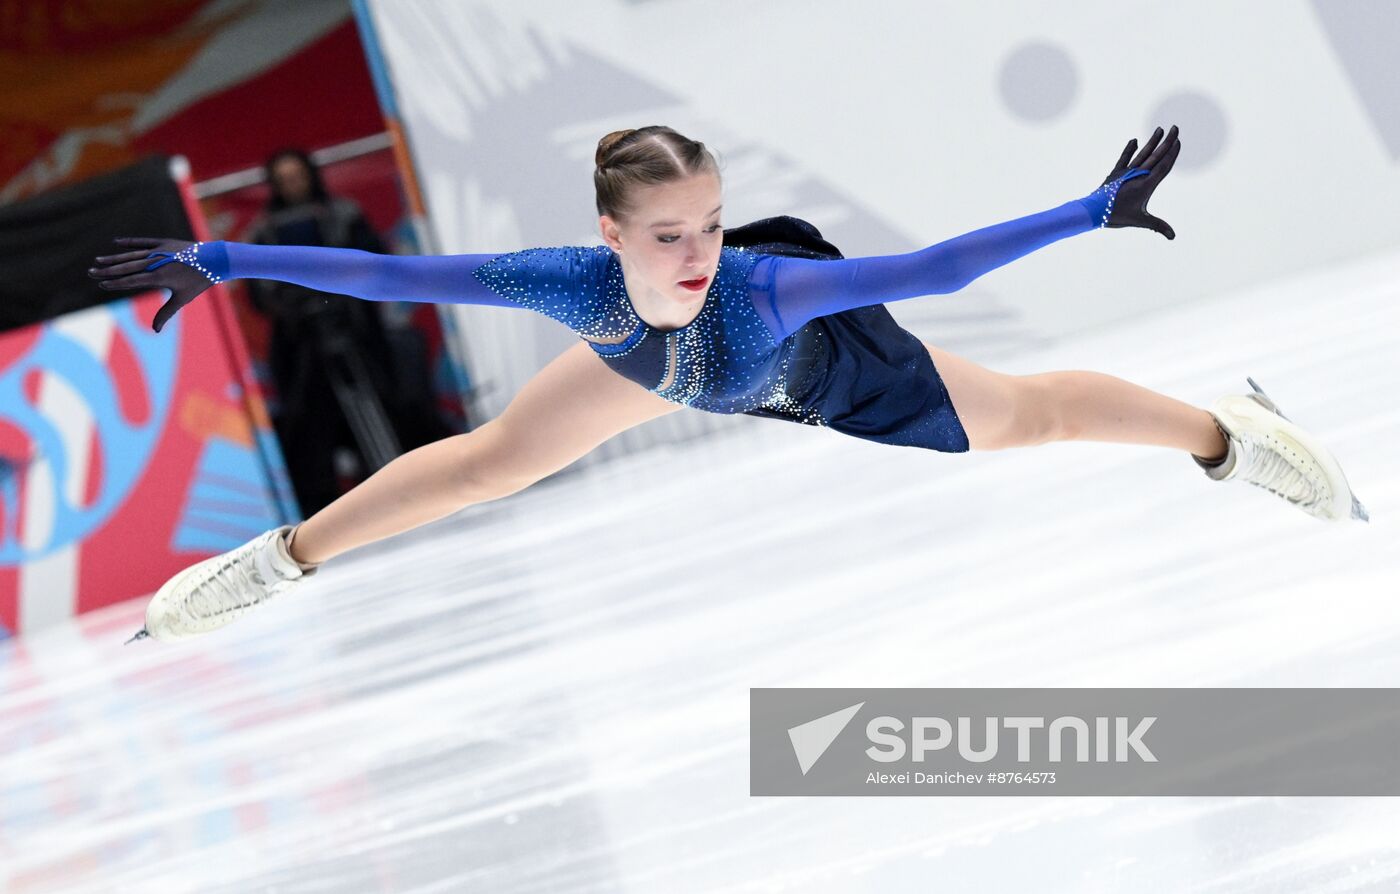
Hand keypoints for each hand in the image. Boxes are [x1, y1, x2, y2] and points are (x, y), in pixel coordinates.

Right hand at [88, 237, 213, 332]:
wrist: (215, 259)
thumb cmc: (199, 281)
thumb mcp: (182, 298)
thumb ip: (166, 312)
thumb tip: (156, 331)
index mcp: (159, 277)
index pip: (131, 281)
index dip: (115, 283)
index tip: (101, 285)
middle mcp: (156, 262)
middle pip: (126, 267)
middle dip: (108, 271)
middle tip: (91, 272)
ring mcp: (159, 251)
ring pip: (131, 255)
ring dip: (114, 258)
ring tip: (98, 260)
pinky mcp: (164, 243)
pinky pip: (142, 242)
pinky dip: (129, 243)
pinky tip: (115, 243)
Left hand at [1100, 125, 1180, 238]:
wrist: (1093, 211)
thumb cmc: (1116, 216)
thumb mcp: (1140, 221)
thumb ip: (1157, 226)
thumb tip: (1172, 236)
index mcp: (1146, 184)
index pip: (1163, 165)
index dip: (1171, 153)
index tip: (1178, 142)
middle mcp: (1137, 175)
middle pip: (1156, 155)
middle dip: (1167, 142)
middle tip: (1175, 128)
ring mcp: (1126, 172)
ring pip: (1142, 153)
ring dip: (1152, 141)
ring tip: (1159, 129)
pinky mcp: (1115, 173)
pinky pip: (1124, 158)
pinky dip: (1129, 149)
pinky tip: (1134, 140)